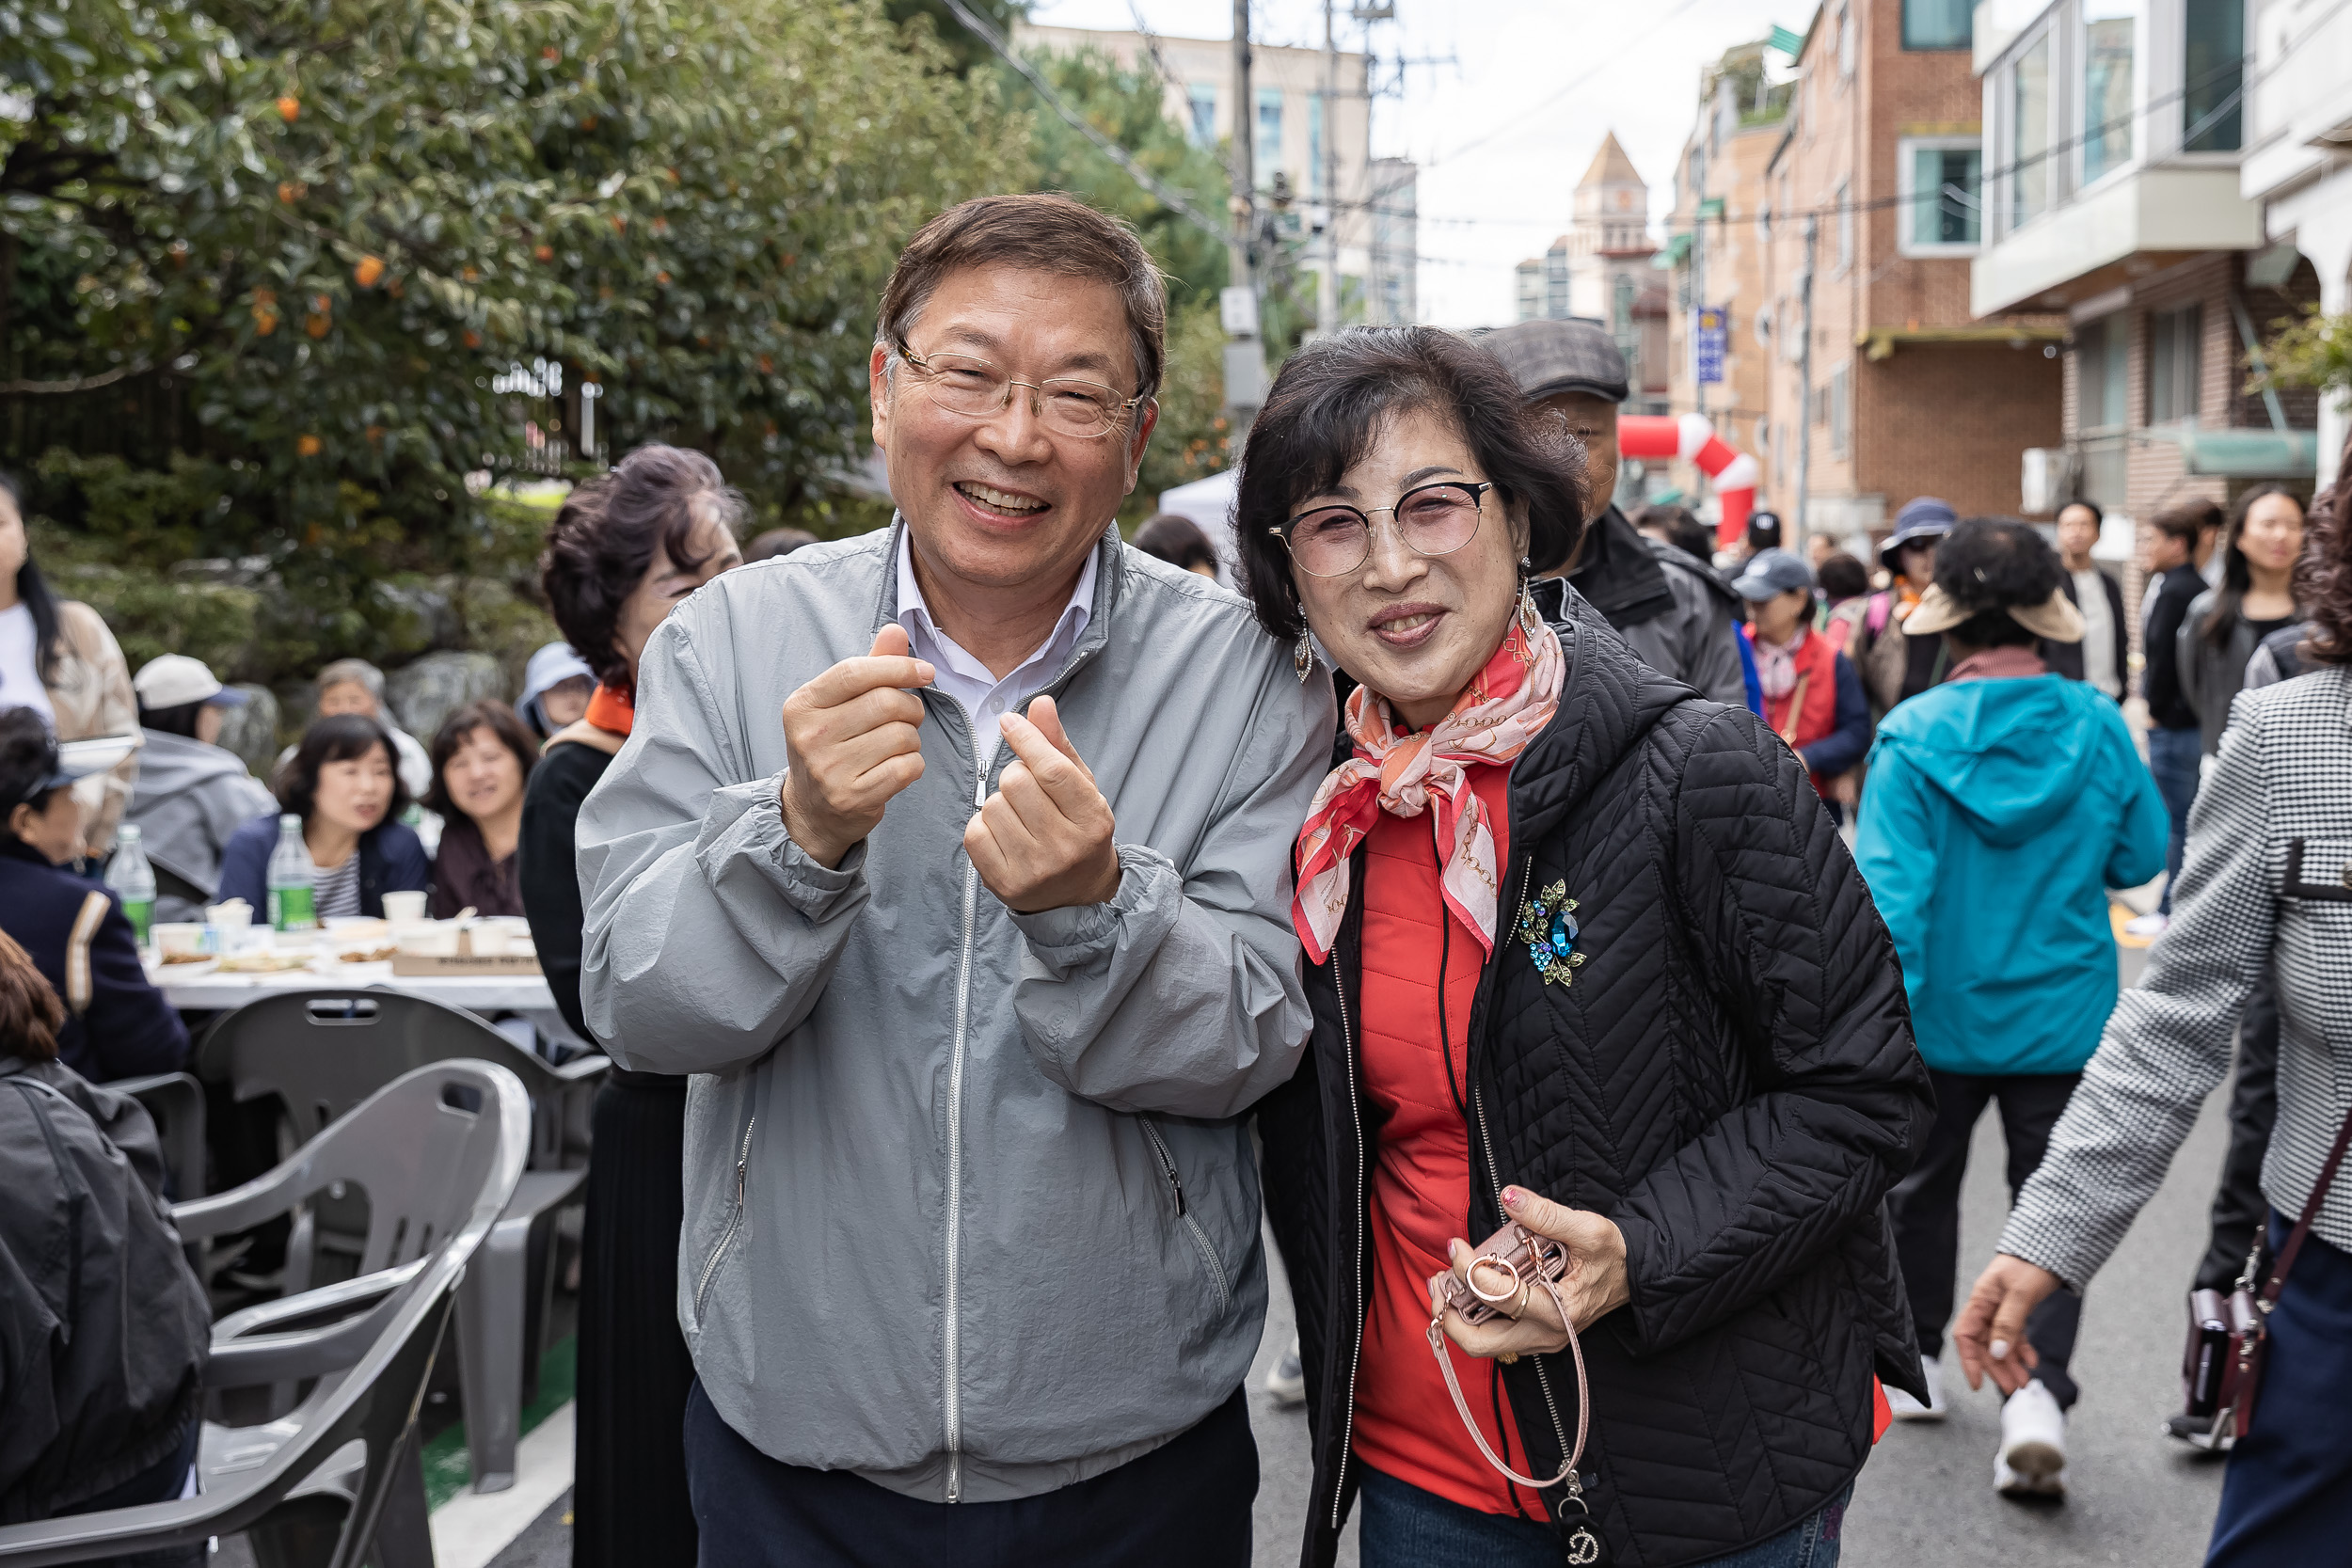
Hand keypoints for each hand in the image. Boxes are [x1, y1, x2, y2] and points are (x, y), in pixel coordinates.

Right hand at [778, 625, 933, 867]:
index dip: (898, 667)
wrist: (812, 810)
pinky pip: (908, 767)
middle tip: (907, 719)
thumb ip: (870, 666)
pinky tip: (895, 768)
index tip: (924, 671)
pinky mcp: (852, 797)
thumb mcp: (840, 703)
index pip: (856, 671)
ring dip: (912, 740)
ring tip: (895, 746)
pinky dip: (913, 765)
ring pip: (903, 736)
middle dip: (911, 709)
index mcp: (803, 704)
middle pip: (887, 703)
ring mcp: (829, 769)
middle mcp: (810, 736)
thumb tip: (896, 629)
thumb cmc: (832, 746)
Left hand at [964, 696, 1119, 913]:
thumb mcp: (1082, 787)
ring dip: (999, 802)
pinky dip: (983, 825)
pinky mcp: (1005, 884)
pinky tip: (1002, 834)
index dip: (1027, 739)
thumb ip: (1059, 745)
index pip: (1052, 770)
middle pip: (1016, 782)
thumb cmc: (1079, 829)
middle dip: (1016, 775)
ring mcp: (1034, 870)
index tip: (1011, 722)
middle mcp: (1066, 848)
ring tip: (1019, 817)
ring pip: (992, 805)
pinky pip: (974, 832)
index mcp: (1093, 820)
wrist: (1079, 894)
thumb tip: (1040, 703)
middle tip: (1029, 791)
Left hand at [1430, 1186, 1631, 1361]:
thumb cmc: (1614, 1253)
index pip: (1500, 1297)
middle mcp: (1547, 1334)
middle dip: (1449, 1313)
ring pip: (1483, 1345)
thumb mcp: (1588, 1228)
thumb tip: (1508, 1196)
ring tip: (1442, 1283)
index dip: (1469, 1269)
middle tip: (1436, 1280)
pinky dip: (1472, 1317)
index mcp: (1560, 1310)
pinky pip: (1494, 1337)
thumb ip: (1546, 1214)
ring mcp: (1541, 1339)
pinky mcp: (1536, 1335)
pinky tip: (1465, 1287)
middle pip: (1480, 1343)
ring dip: (1456, 1318)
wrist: (1635, 1274)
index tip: (1454, 1245)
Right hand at [1952, 1253, 2060, 1394]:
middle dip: (1997, 1368)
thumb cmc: (2031, 1264)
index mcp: (1981, 1301)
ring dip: (2011, 1363)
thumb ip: (2008, 1324)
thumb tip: (1997, 1353)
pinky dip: (2022, 1350)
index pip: (1966, 1335)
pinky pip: (2014, 1336)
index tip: (1978, 1383)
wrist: (2051, 1248)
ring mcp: (2001, 1310)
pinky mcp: (2016, 1311)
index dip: (1969, 1360)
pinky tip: (2032, 1361)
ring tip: (2025, 1381)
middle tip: (2014, 1387)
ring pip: (2000, 1344)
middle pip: (1985, 1344)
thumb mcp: (2021, 1294)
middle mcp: (1987, 1307)